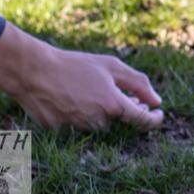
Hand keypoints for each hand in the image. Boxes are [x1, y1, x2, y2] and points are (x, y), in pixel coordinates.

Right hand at [0, 23, 163, 130]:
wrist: (35, 71)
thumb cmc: (76, 65)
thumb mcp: (111, 66)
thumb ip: (138, 84)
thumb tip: (157, 101)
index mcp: (113, 104)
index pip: (142, 120)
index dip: (154, 119)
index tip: (159, 114)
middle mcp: (97, 120)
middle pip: (117, 118)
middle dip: (122, 106)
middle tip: (115, 89)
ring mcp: (77, 127)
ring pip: (96, 121)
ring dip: (98, 108)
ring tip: (85, 87)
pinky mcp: (59, 129)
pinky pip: (76, 122)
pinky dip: (77, 111)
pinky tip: (67, 94)